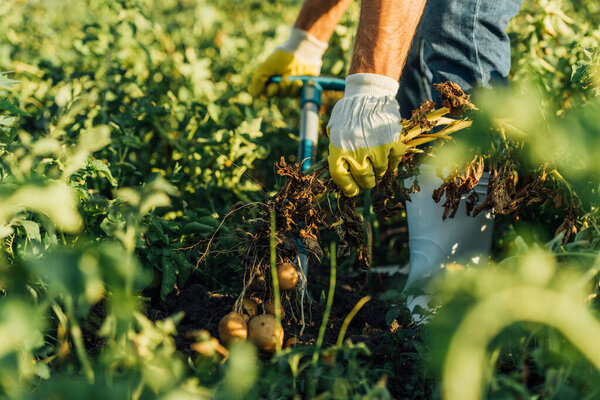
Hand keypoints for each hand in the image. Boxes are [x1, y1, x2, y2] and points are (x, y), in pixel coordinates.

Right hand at [250, 28, 326, 97]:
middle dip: (283, 88)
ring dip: (293, 88)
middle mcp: (281, 86)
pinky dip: (305, 96)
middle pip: (280, 95)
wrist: (302, 49)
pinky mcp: (305, 87)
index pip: (267, 94)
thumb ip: (258, 80)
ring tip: (298, 81)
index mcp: (270, 81)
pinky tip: (306, 89)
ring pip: (291, 95)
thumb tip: (255, 95)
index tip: (274, 85)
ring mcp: (293, 87)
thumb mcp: (267, 66)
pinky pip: (304, 97)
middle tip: (286, 79)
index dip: (271, 91)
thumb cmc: (283, 57)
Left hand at [327, 73, 406, 196]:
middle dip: (365, 182)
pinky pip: (394, 163)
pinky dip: (392, 163)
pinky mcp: (393, 143)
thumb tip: (340, 174)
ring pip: (379, 173)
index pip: (342, 179)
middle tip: (367, 178)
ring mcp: (377, 149)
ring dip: (378, 172)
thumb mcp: (334, 131)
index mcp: (339, 149)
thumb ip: (336, 151)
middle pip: (363, 179)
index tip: (352, 190)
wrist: (369, 93)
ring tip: (376, 164)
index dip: (348, 188)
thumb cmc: (348, 113)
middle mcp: (357, 152)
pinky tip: (387, 157)